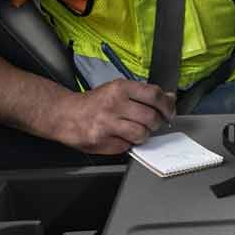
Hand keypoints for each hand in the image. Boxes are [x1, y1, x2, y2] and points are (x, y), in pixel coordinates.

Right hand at [51, 79, 176, 154]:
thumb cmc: (94, 102)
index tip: (170, 111)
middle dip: (156, 122)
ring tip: (136, 130)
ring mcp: (107, 124)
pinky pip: (127, 146)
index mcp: (120, 88)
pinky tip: (120, 136)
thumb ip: (143, 94)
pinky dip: (128, 143)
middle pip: (151, 117)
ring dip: (144, 135)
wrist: (64, 114)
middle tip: (152, 122)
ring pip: (142, 134)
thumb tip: (169, 98)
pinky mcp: (102, 141)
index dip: (167, 105)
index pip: (154, 95)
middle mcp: (114, 105)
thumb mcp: (117, 89)